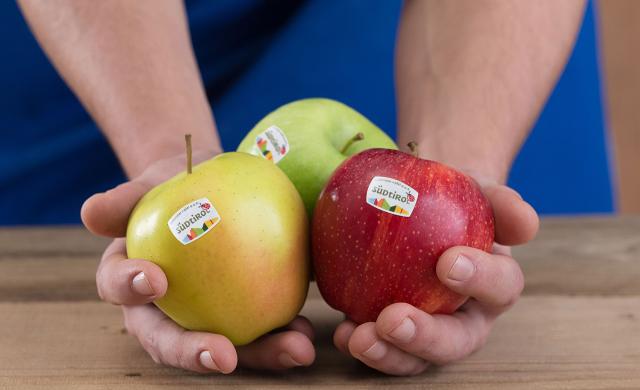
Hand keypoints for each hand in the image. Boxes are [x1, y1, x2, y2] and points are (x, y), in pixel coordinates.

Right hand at [81, 151, 315, 372]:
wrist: (211, 186)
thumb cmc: (174, 184)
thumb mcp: (152, 182)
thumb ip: (126, 198)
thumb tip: (90, 212)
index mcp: (130, 279)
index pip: (120, 290)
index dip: (131, 291)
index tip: (156, 280)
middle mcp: (162, 310)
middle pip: (171, 340)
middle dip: (197, 354)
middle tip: (225, 357)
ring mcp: (203, 318)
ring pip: (223, 347)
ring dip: (258, 355)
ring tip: (294, 349)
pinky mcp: (240, 316)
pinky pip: (258, 330)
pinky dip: (282, 334)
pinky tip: (306, 332)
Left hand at [332, 174, 538, 374]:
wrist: (425, 206)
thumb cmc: (457, 201)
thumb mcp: (479, 192)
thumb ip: (502, 203)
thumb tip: (525, 224)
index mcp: (496, 285)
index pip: (500, 286)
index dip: (480, 278)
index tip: (447, 262)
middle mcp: (467, 318)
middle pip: (456, 340)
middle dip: (425, 337)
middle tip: (393, 320)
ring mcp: (428, 332)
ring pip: (416, 358)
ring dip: (388, 354)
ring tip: (358, 338)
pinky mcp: (392, 334)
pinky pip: (380, 347)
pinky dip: (359, 341)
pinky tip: (341, 332)